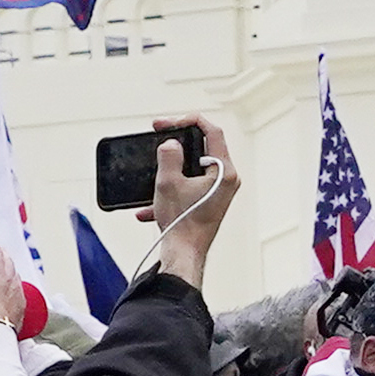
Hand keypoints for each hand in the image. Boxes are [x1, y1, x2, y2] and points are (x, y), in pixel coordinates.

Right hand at [144, 114, 242, 283]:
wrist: (183, 255)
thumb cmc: (182, 223)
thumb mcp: (168, 181)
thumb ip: (169, 154)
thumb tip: (171, 144)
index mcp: (225, 171)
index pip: (211, 131)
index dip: (187, 120)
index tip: (166, 123)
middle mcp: (227, 181)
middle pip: (202, 148)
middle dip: (176, 144)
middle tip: (158, 137)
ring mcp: (218, 193)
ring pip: (192, 169)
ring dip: (169, 170)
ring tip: (152, 172)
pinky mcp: (207, 204)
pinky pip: (187, 189)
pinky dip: (168, 192)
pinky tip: (147, 208)